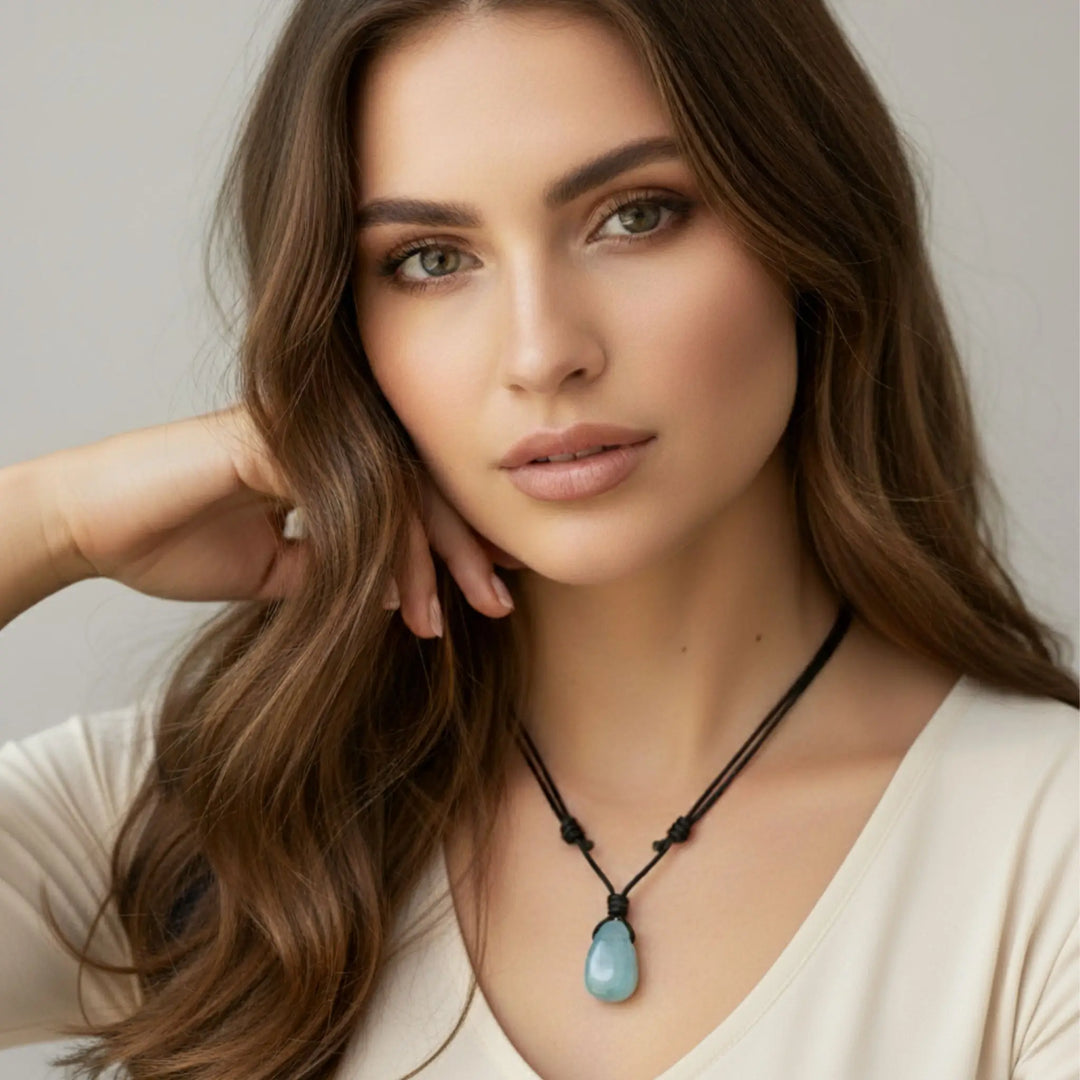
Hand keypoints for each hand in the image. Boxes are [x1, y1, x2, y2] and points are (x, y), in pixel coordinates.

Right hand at [36, 404, 521, 634]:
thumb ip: (336, 574)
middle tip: (501, 602)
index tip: (489, 587)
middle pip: (419, 489)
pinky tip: (404, 595)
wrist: (94, 528)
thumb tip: (398, 596)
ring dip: (432, 557)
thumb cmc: (175, 540)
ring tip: (456, 615)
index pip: (410, 498)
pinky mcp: (279, 442)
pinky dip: (384, 548)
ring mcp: (306, 436)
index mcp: (330, 463)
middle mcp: (327, 441)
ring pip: (396, 490)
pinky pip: (353, 495)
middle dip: (464, 550)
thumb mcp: (277, 572)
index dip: (452, 543)